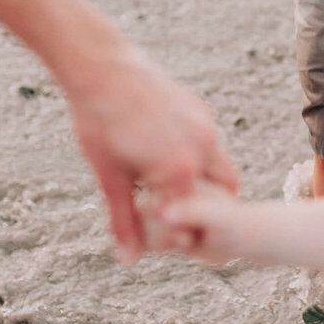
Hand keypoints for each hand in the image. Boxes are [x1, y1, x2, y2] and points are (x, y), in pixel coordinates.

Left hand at [59, 43, 238, 263]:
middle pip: (226, 190)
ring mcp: (204, 124)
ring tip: (163, 179)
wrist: (99, 64)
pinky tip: (161, 150)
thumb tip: (128, 258)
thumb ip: (123, 220)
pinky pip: (207, 140)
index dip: (179, 227)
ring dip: (201, 178)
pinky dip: (195, 154)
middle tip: (175, 209)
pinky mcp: (199, 108)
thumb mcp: (108, 176)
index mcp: (180, 169)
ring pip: (218, 164)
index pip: (195, 215)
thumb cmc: (98, 121)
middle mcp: (202, 145)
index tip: (161, 227)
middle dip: (208, 205)